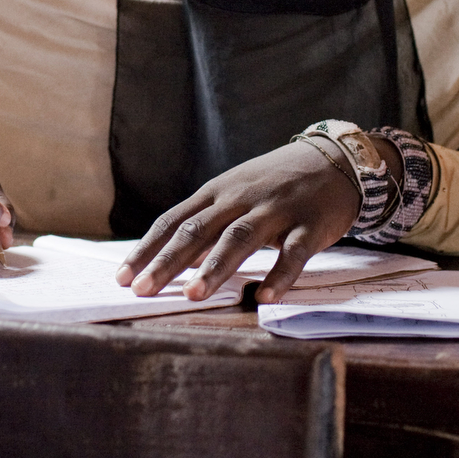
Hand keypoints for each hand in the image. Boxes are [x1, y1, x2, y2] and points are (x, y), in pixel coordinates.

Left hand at [114, 140, 360, 304]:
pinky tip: (264, 298)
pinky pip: (293, 253)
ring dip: (215, 267)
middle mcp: (241, 198)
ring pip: (240, 238)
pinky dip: (279, 276)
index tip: (122, 277)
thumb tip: (170, 259)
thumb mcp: (236, 193)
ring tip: (192, 295)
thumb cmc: (276, 182)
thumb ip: (207, 223)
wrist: (335, 159)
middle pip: (198, 230)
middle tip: (142, 290)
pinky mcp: (310, 225)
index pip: (173, 220)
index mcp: (218, 192)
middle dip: (168, 261)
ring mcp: (276, 210)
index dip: (147, 248)